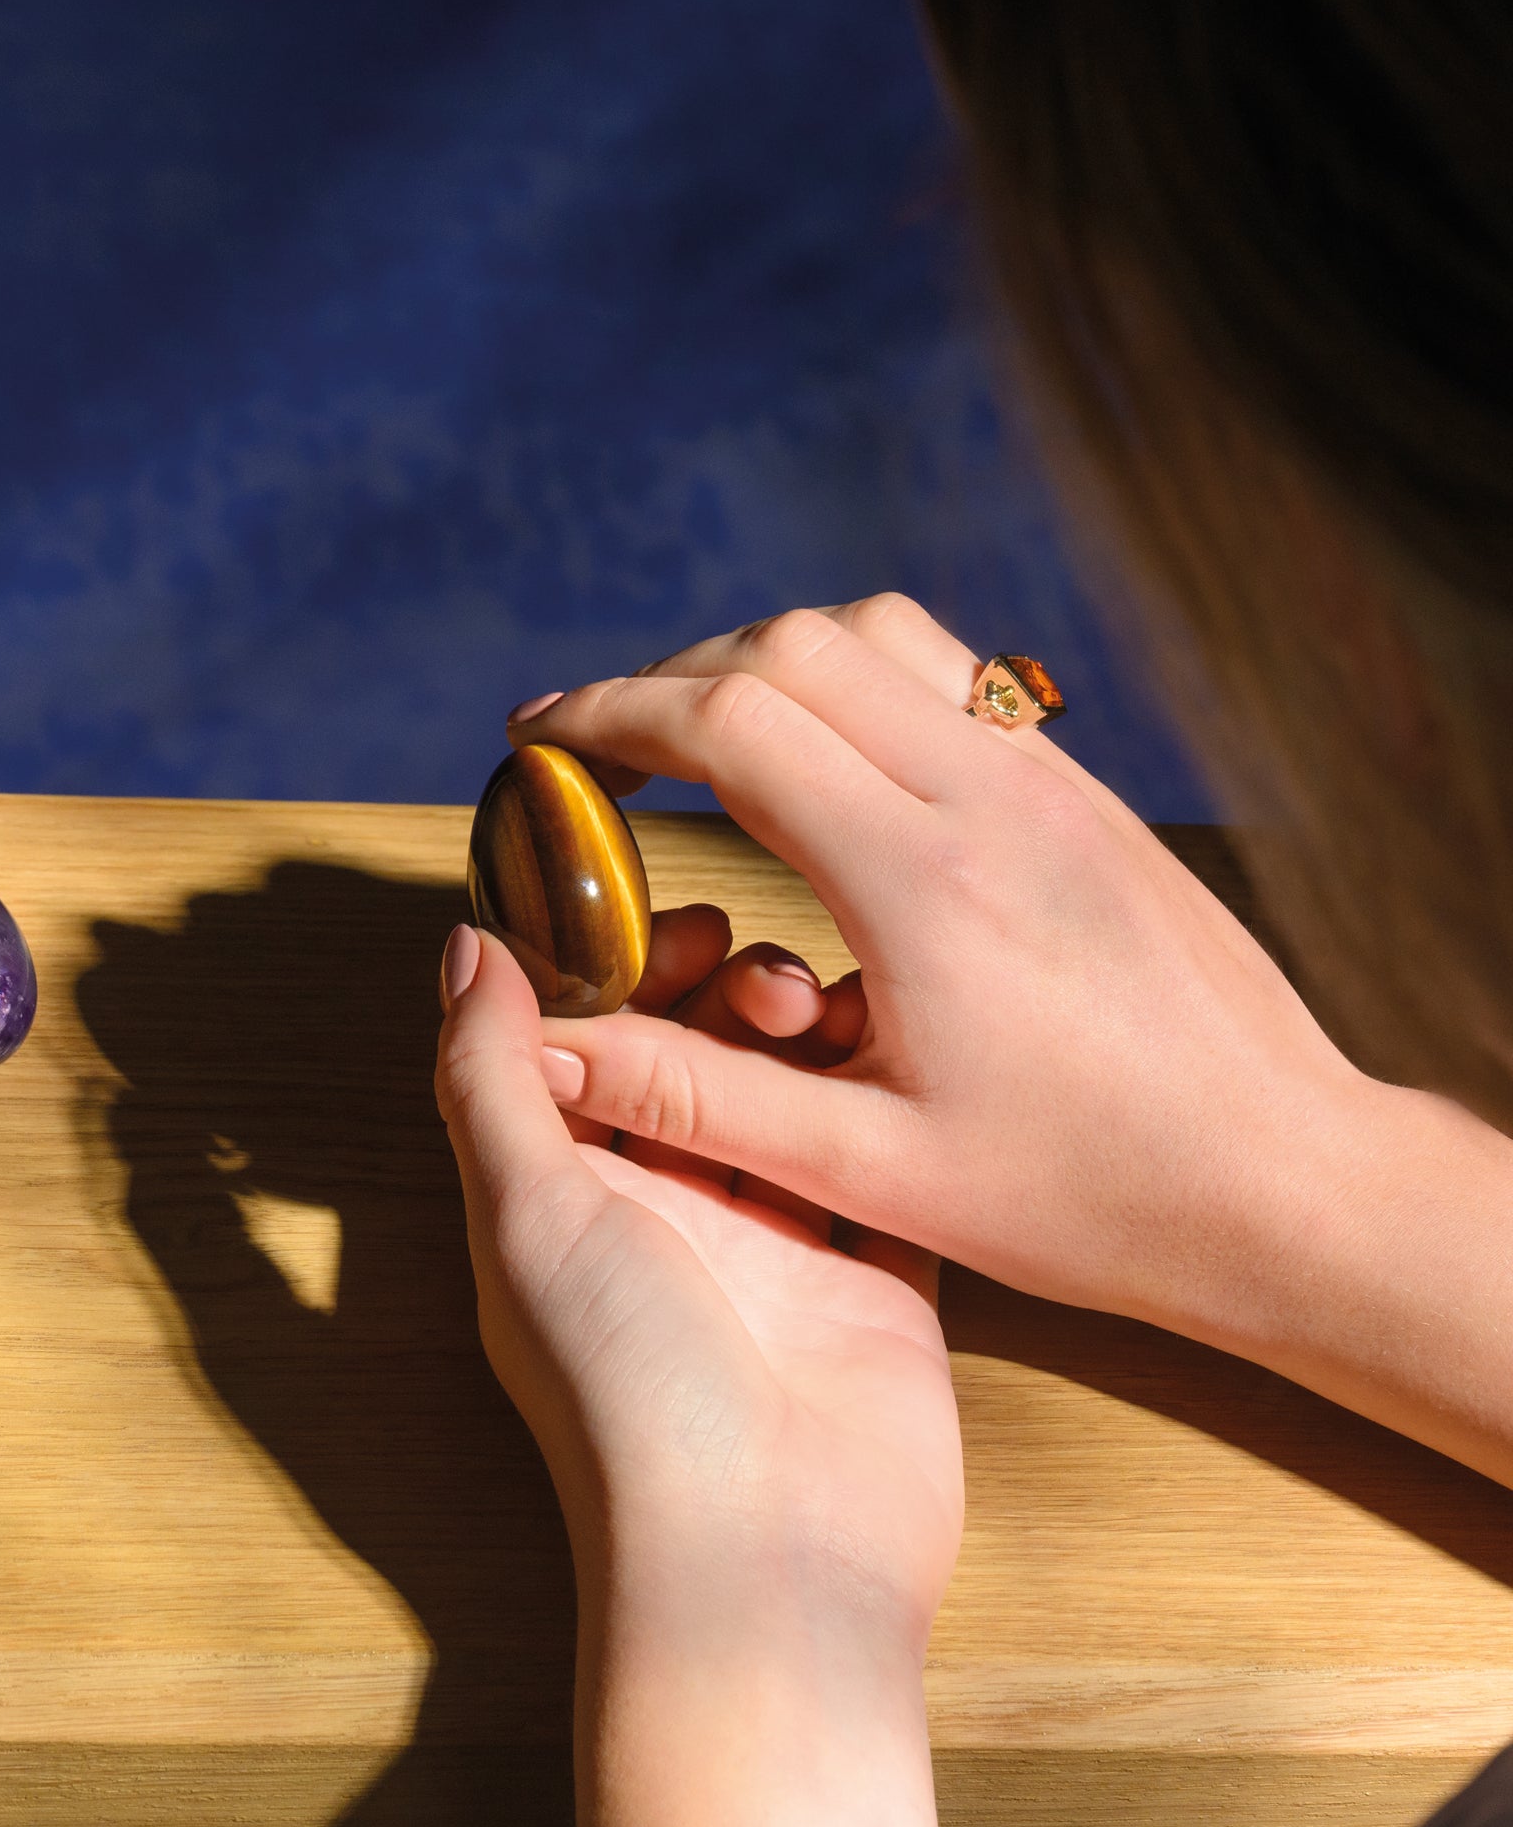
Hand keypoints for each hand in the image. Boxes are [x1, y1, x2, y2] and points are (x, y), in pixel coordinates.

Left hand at [436, 911, 960, 1826]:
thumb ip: (494, 1079)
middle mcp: (669, 1211)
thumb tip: (466, 952)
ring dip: (801, 1029)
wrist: (772, 1562)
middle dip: (719, 990)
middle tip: (751, 964)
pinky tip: (896, 1043)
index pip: (589, 1046)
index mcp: (572, 1195)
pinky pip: (878, 1156)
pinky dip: (887, 1096)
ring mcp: (775, 1242)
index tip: (664, 921)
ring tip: (813, 1005)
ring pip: (790, 1091)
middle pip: (697, 1057)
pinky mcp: (871, 1273)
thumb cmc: (626, 1397)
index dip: (620, 970)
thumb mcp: (533, 1216)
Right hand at [502, 596, 1484, 1416]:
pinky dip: (855, 676)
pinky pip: (950, 669)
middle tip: (601, 750)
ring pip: (875, 631)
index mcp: (921, 880)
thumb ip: (692, 1096)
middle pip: (790, 645)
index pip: (729, 721)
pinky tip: (826, 761)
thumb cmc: (1091, 1195)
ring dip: (765, 662)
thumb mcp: (868, 1168)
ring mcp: (1047, 775)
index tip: (538, 738)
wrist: (1288, 1182)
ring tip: (700, 741)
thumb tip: (549, 1049)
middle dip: (670, 678)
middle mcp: (987, 794)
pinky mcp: (1082, 787)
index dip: (608, 714)